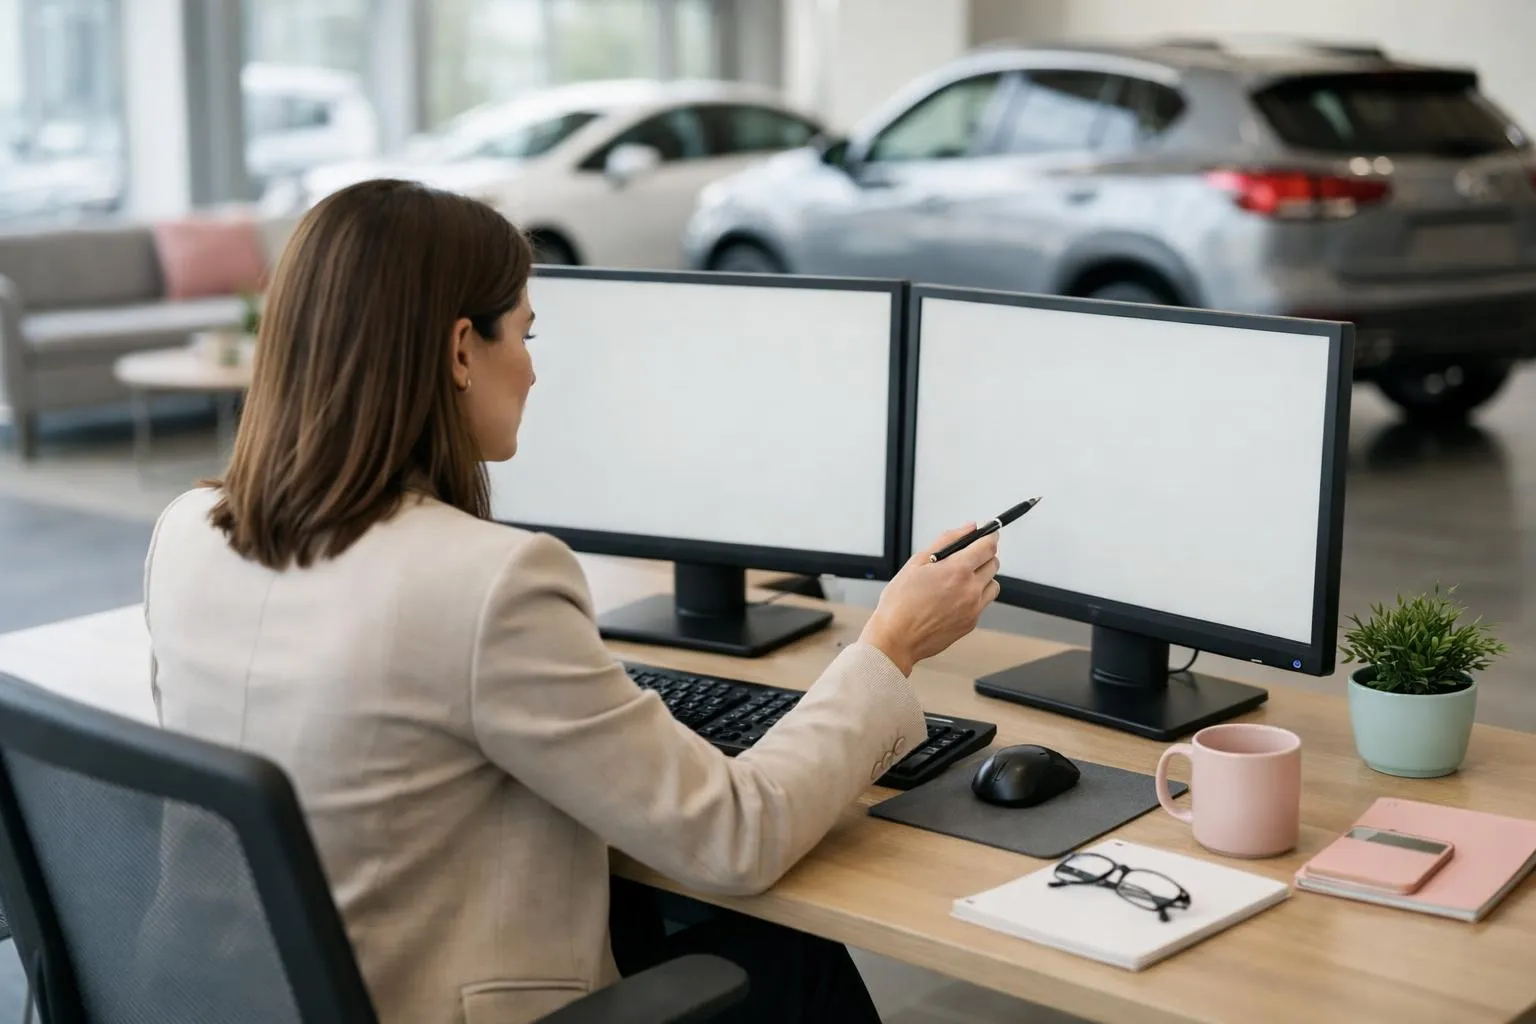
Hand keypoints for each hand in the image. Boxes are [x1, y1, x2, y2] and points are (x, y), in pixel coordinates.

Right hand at [859, 524, 1000, 674]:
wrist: (896, 638)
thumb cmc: (900, 603)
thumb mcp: (917, 562)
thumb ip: (947, 541)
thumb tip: (968, 529)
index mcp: (957, 571)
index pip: (988, 545)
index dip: (990, 536)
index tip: (988, 534)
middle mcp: (970, 589)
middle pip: (994, 563)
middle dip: (983, 555)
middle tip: (966, 557)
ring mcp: (974, 608)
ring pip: (993, 584)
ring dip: (983, 577)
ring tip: (960, 580)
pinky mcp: (972, 622)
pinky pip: (984, 602)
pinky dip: (975, 595)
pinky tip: (955, 597)